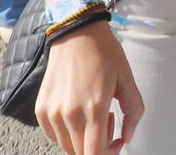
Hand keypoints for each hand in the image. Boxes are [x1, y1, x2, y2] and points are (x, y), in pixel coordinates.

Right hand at [35, 25, 143, 154]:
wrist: (76, 33)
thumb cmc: (104, 53)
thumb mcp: (127, 79)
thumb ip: (133, 112)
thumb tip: (127, 138)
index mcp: (94, 106)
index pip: (94, 154)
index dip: (108, 154)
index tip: (116, 143)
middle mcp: (70, 113)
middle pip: (82, 153)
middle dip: (99, 145)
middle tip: (108, 120)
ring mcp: (53, 112)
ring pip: (68, 147)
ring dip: (83, 139)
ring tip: (92, 114)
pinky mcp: (41, 109)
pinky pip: (54, 136)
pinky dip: (67, 133)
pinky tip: (77, 112)